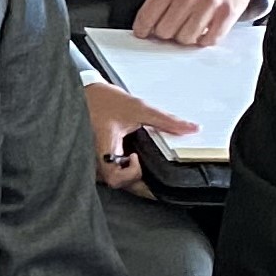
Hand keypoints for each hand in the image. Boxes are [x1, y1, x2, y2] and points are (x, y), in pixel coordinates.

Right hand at [83, 81, 190, 195]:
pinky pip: (105, 173)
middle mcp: (94, 157)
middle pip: (115, 183)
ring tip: (135, 161)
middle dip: (133, 178)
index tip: (137, 157)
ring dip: (125, 175)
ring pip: (110, 180)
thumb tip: (192, 128)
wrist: (82, 92)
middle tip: (143, 165)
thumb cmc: (104, 100)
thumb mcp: (138, 107)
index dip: (130, 174)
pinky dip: (118, 170)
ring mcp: (90, 160)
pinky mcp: (90, 159)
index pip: (115, 176)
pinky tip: (126, 160)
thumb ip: (166, 120)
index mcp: (104, 146)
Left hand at [132, 0, 256, 46]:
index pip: (147, 16)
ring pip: (186, 38)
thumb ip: (159, 1)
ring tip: (189, 25)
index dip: (142, 29)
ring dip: (186, 36)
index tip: (142, 33)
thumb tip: (146, 28)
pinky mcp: (227, 13)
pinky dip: (205, 39)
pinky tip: (205, 29)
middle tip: (173, 25)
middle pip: (165, 31)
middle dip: (166, 32)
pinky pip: (209, 40)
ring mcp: (210, 3)